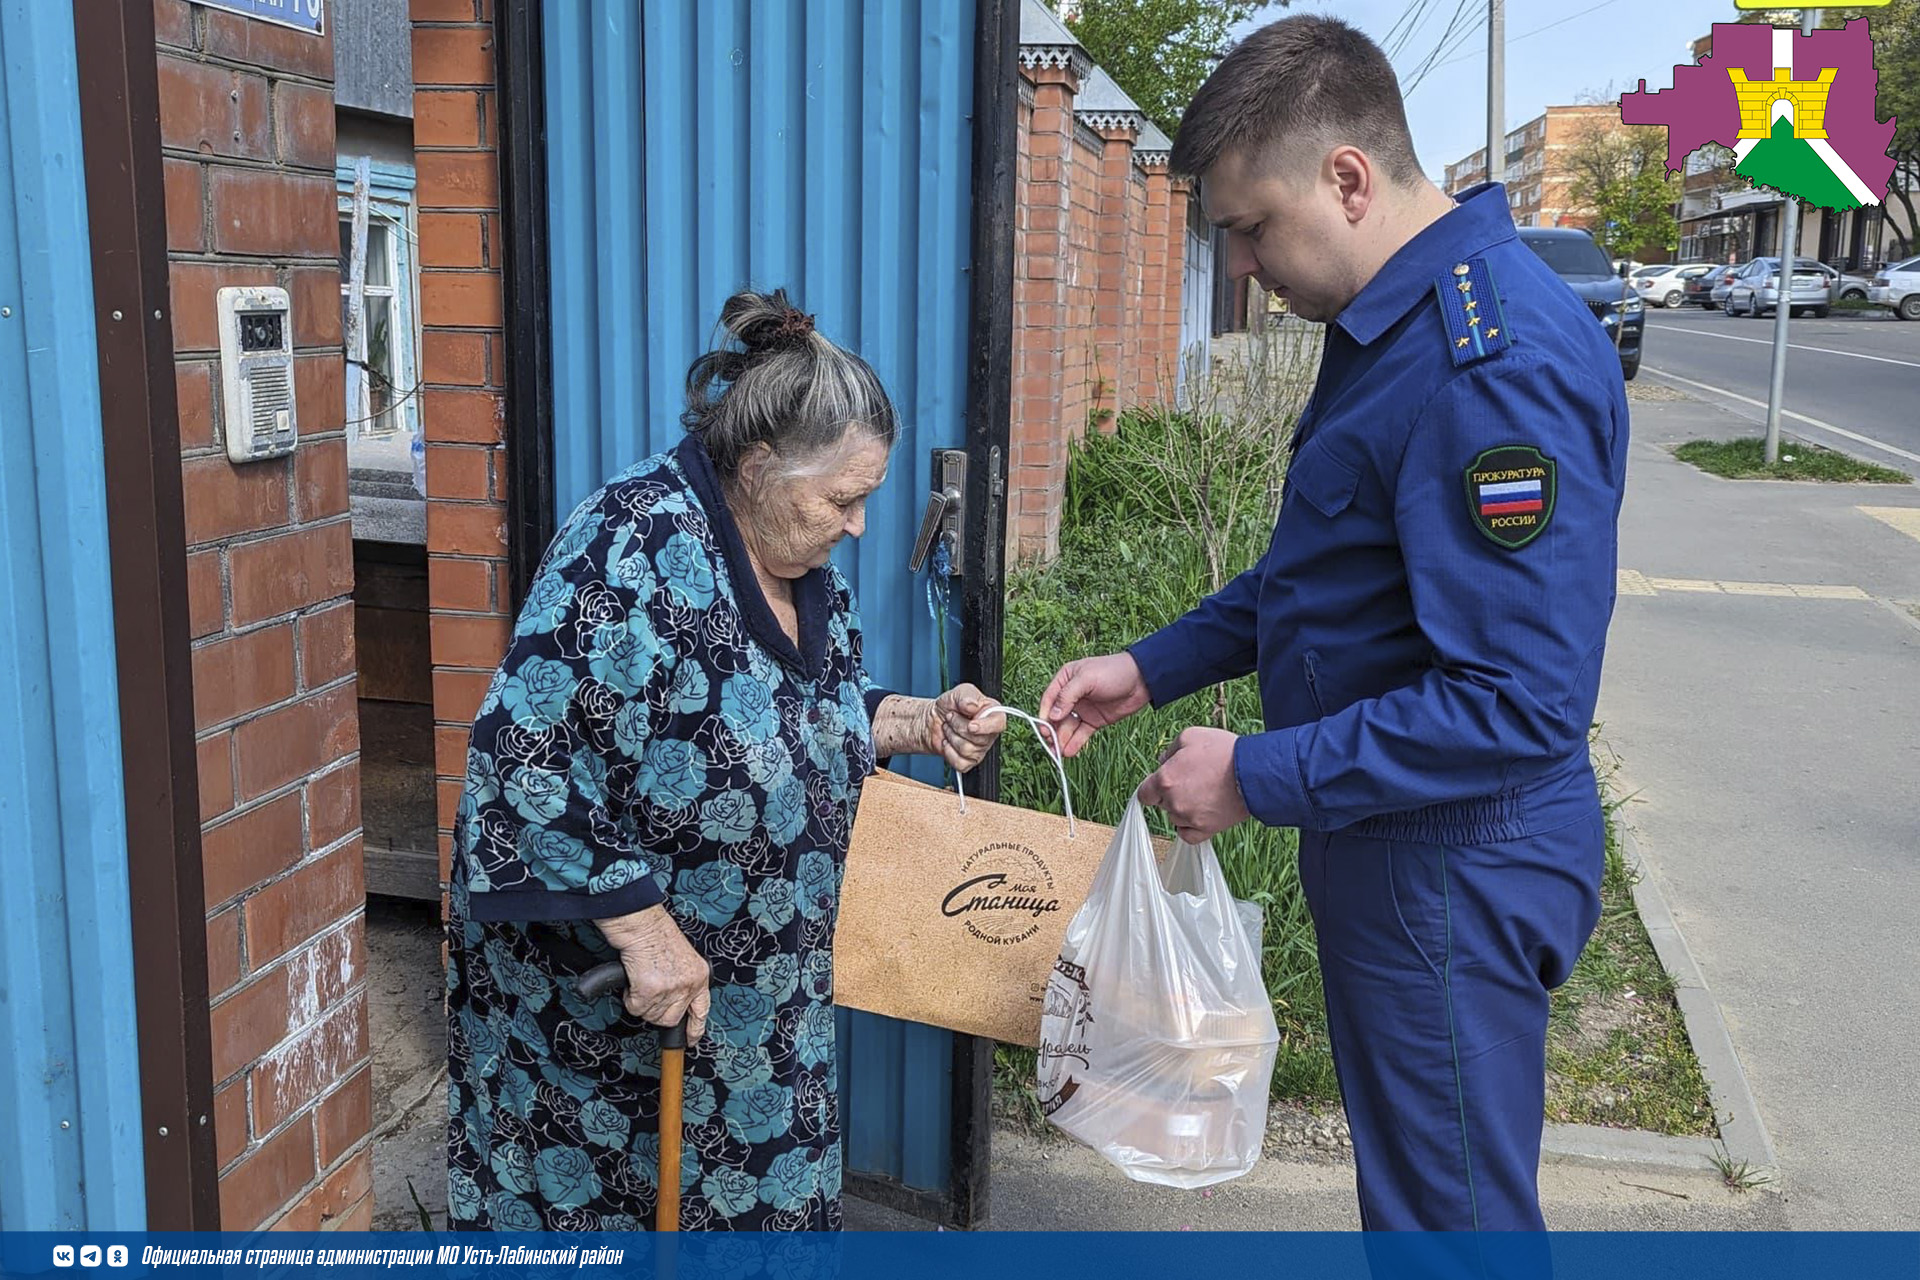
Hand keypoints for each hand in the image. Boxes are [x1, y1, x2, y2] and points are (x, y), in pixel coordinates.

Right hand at [593, 905, 711, 1044]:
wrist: (642, 924)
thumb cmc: (657, 935)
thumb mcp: (682, 957)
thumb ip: (682, 979)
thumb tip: (673, 1000)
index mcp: (699, 976)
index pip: (702, 1010)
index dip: (696, 1028)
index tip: (691, 1040)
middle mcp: (688, 985)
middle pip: (671, 1019)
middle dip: (657, 1013)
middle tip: (649, 996)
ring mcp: (670, 989)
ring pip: (651, 1015)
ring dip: (642, 1003)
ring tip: (641, 982)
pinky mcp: (650, 991)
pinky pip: (636, 1008)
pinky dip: (630, 998)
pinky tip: (633, 981)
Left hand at [929, 683, 1004, 772]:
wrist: (933, 719)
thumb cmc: (950, 706)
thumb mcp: (958, 692)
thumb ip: (967, 696)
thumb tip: (973, 706)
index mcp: (992, 714)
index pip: (999, 724)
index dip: (985, 727)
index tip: (971, 725)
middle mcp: (988, 733)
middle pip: (978, 738)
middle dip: (958, 726)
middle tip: (952, 717)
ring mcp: (980, 749)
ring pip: (966, 750)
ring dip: (951, 736)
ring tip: (949, 728)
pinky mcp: (968, 761)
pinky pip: (959, 762)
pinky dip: (948, 751)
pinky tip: (948, 742)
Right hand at [1041, 652, 1151, 757]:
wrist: (1142, 680)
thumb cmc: (1114, 671)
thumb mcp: (1087, 678)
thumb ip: (1068, 696)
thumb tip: (1052, 716)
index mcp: (1065, 679)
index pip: (1049, 699)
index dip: (1044, 715)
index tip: (1044, 730)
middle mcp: (1072, 695)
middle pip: (1056, 716)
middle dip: (1053, 731)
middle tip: (1051, 745)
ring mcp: (1083, 709)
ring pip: (1068, 727)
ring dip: (1062, 740)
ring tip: (1059, 753)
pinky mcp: (1095, 720)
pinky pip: (1081, 733)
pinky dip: (1075, 743)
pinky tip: (1070, 751)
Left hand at [1138, 727, 1249, 843]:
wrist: (1254, 772)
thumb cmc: (1223, 751)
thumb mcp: (1190, 736)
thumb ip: (1169, 750)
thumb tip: (1163, 762)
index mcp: (1165, 779)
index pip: (1144, 793)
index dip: (1152, 787)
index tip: (1162, 782)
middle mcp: (1173, 802)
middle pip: (1161, 803)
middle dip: (1170, 793)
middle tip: (1191, 781)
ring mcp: (1189, 818)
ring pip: (1175, 818)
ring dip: (1182, 809)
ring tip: (1203, 793)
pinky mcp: (1206, 830)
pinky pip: (1187, 835)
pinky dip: (1190, 827)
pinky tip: (1199, 814)